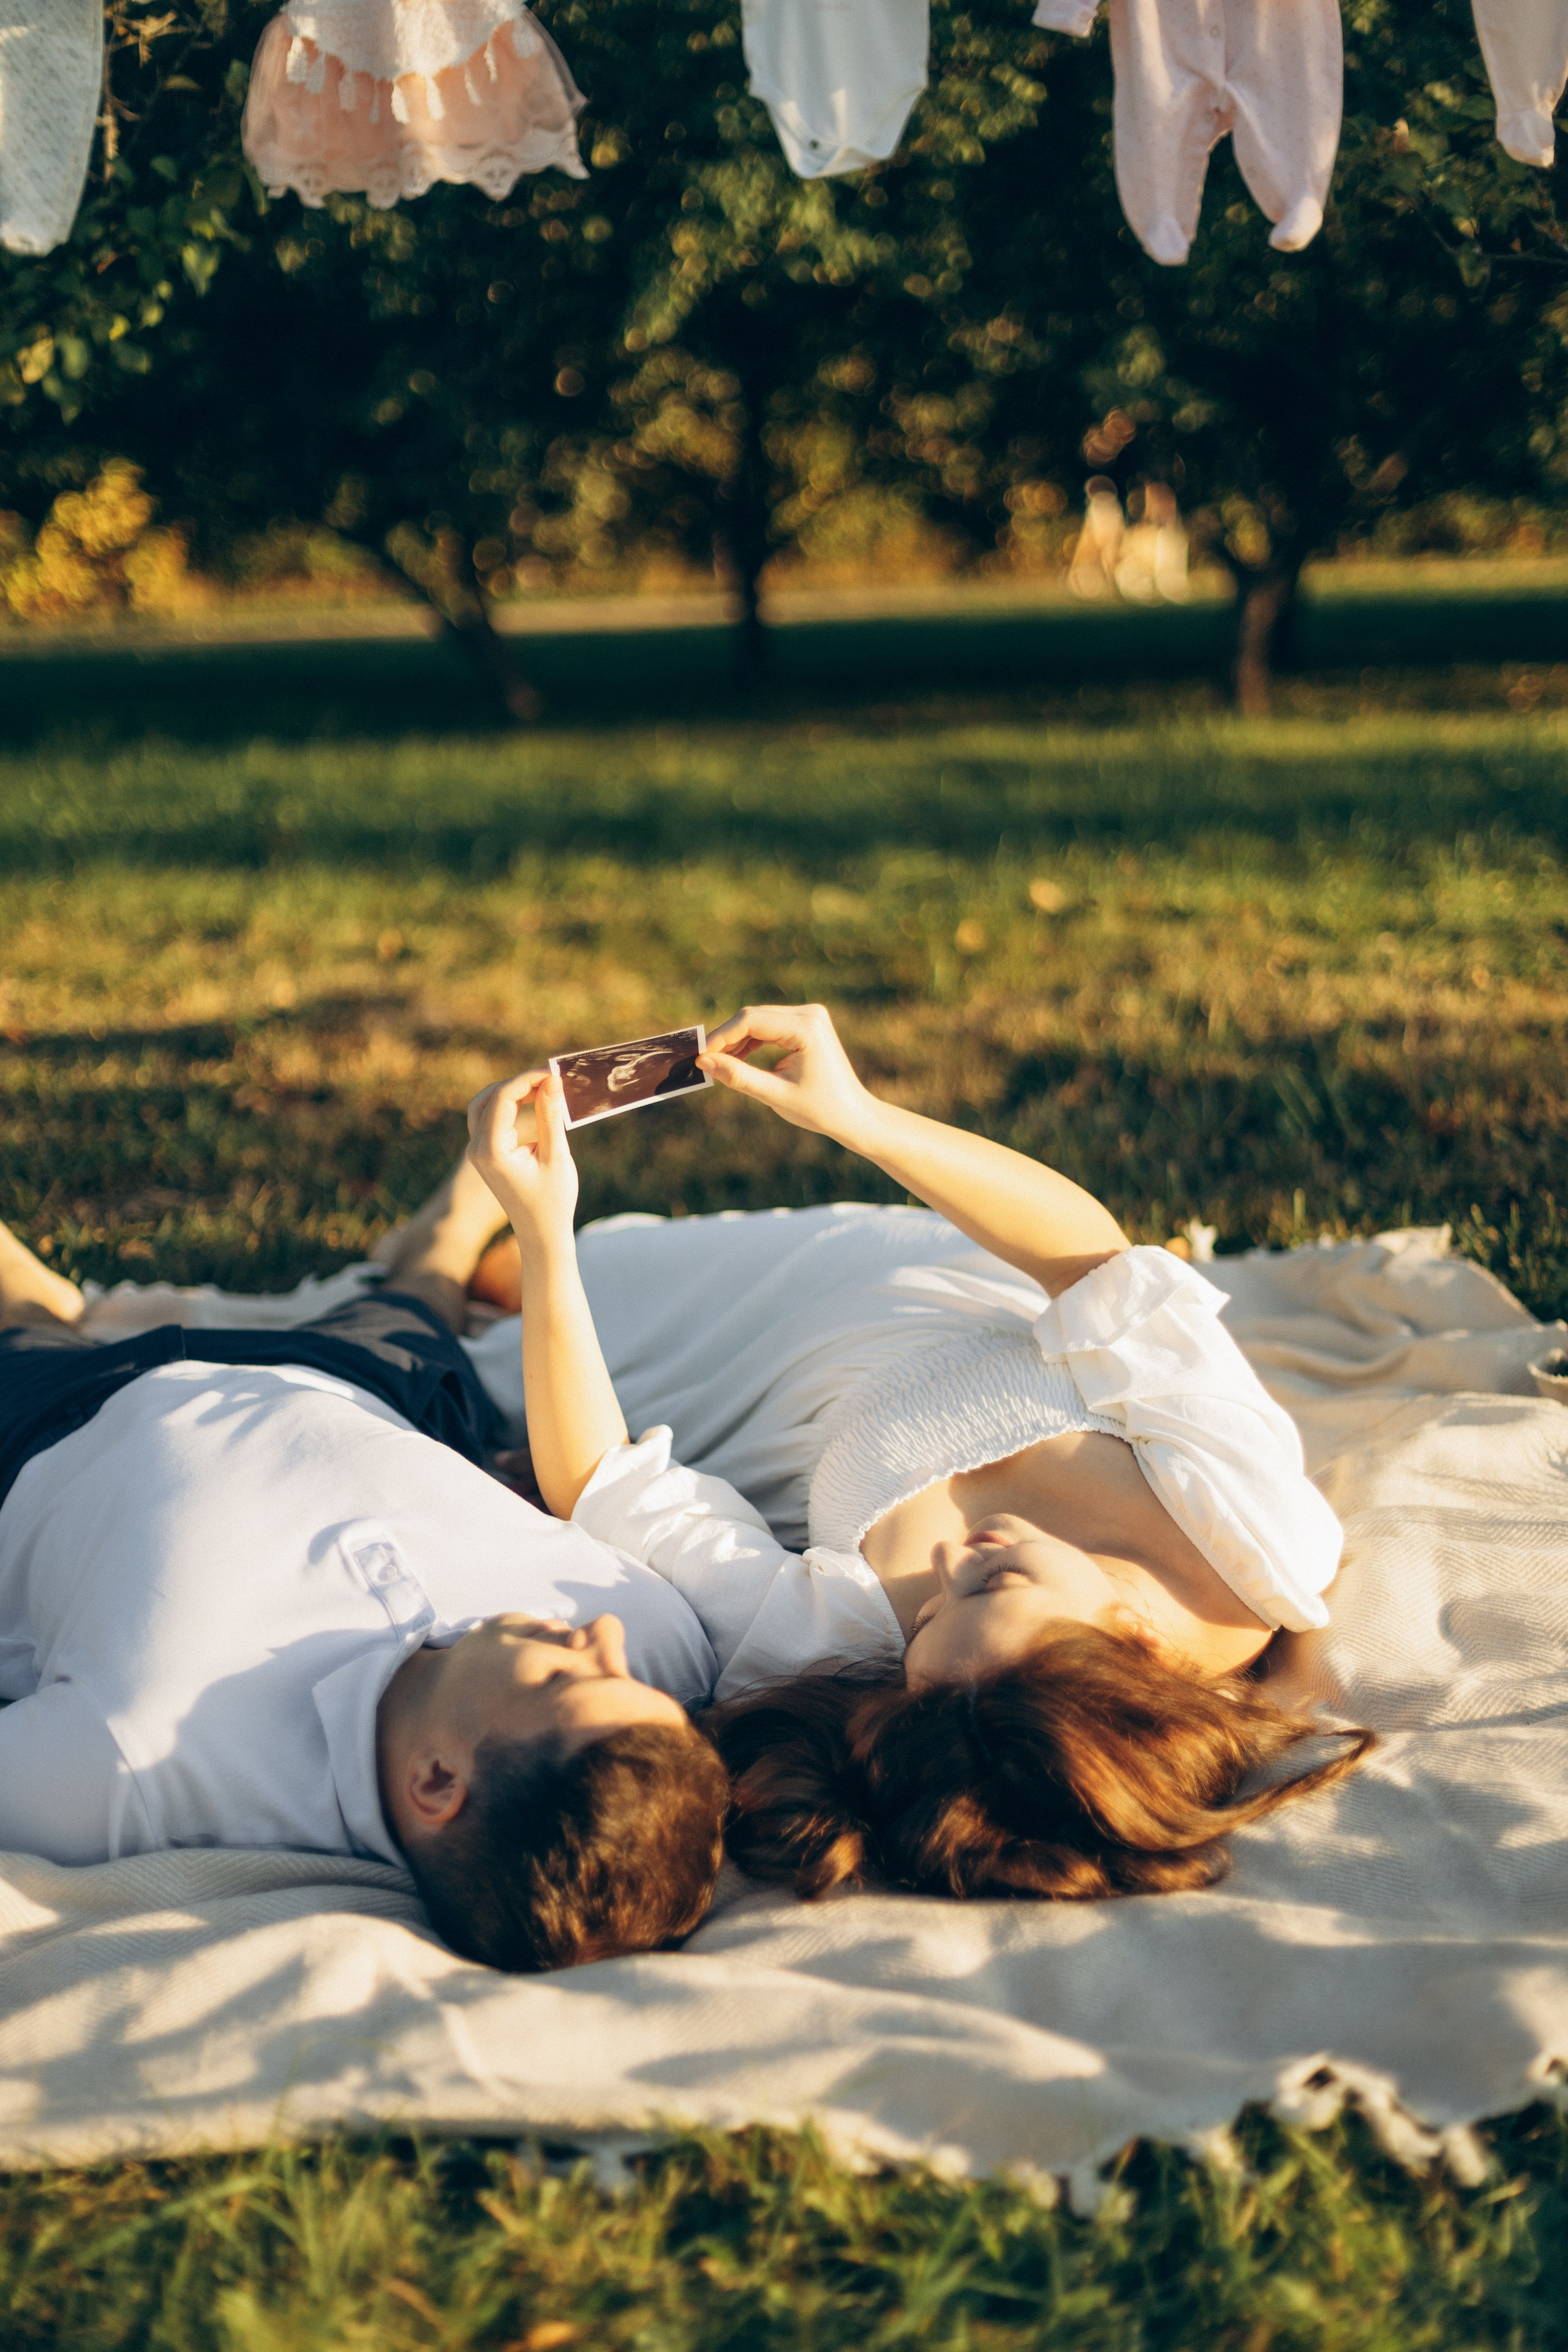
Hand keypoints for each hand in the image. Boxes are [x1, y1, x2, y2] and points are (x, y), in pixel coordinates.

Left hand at [466, 1068, 577, 1251]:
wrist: (540, 1234)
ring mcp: (476, 1152)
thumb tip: (551, 1080)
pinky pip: (489, 1118)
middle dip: (519, 1083)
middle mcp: (476, 1149)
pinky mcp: (484, 1153)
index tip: (554, 1074)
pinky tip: (534, 1104)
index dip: (527, 1079)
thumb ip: (550, 1116)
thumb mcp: (556, 1156)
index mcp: (491, 1150)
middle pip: (488, 1097)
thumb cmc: (553, 1201)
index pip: (502, 1098)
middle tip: (551, 1080)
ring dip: (512, 1092)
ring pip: (484, 1105)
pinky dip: (509, 1106)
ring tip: (544, 1090)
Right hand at [698, 1004, 876, 1144]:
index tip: (700, 1056)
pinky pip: (770, 1027)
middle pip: (753, 1016)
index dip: (721, 1036)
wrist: (853, 1115)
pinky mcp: (807, 1024)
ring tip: (718, 1064)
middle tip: (703, 1060)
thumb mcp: (775, 1095)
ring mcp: (810, 1016)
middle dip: (726, 1038)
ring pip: (758, 1020)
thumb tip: (704, 1062)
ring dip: (737, 1040)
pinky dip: (751, 1042)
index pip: (751, 1021)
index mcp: (806, 1028)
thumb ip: (739, 1076)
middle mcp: (810, 1014)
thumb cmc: (819, 1109)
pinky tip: (736, 1060)